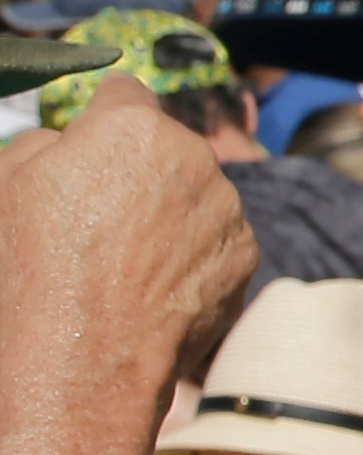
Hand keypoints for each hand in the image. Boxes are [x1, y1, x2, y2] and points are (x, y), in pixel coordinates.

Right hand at [0, 80, 260, 395]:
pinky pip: (213, 240)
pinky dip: (189, 255)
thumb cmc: (30, 271)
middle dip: (135, 170)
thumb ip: (41, 144)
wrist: (80, 362)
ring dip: (167, 212)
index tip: (90, 141)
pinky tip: (148, 288)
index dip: (100, 117)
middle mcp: (194, 158)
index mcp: (132, 128)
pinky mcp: (246, 257)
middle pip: (164, 147)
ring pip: (193, 194)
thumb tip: (67, 141)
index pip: (122, 93)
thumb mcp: (3, 185)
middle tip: (95, 218)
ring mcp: (227, 209)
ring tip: (119, 262)